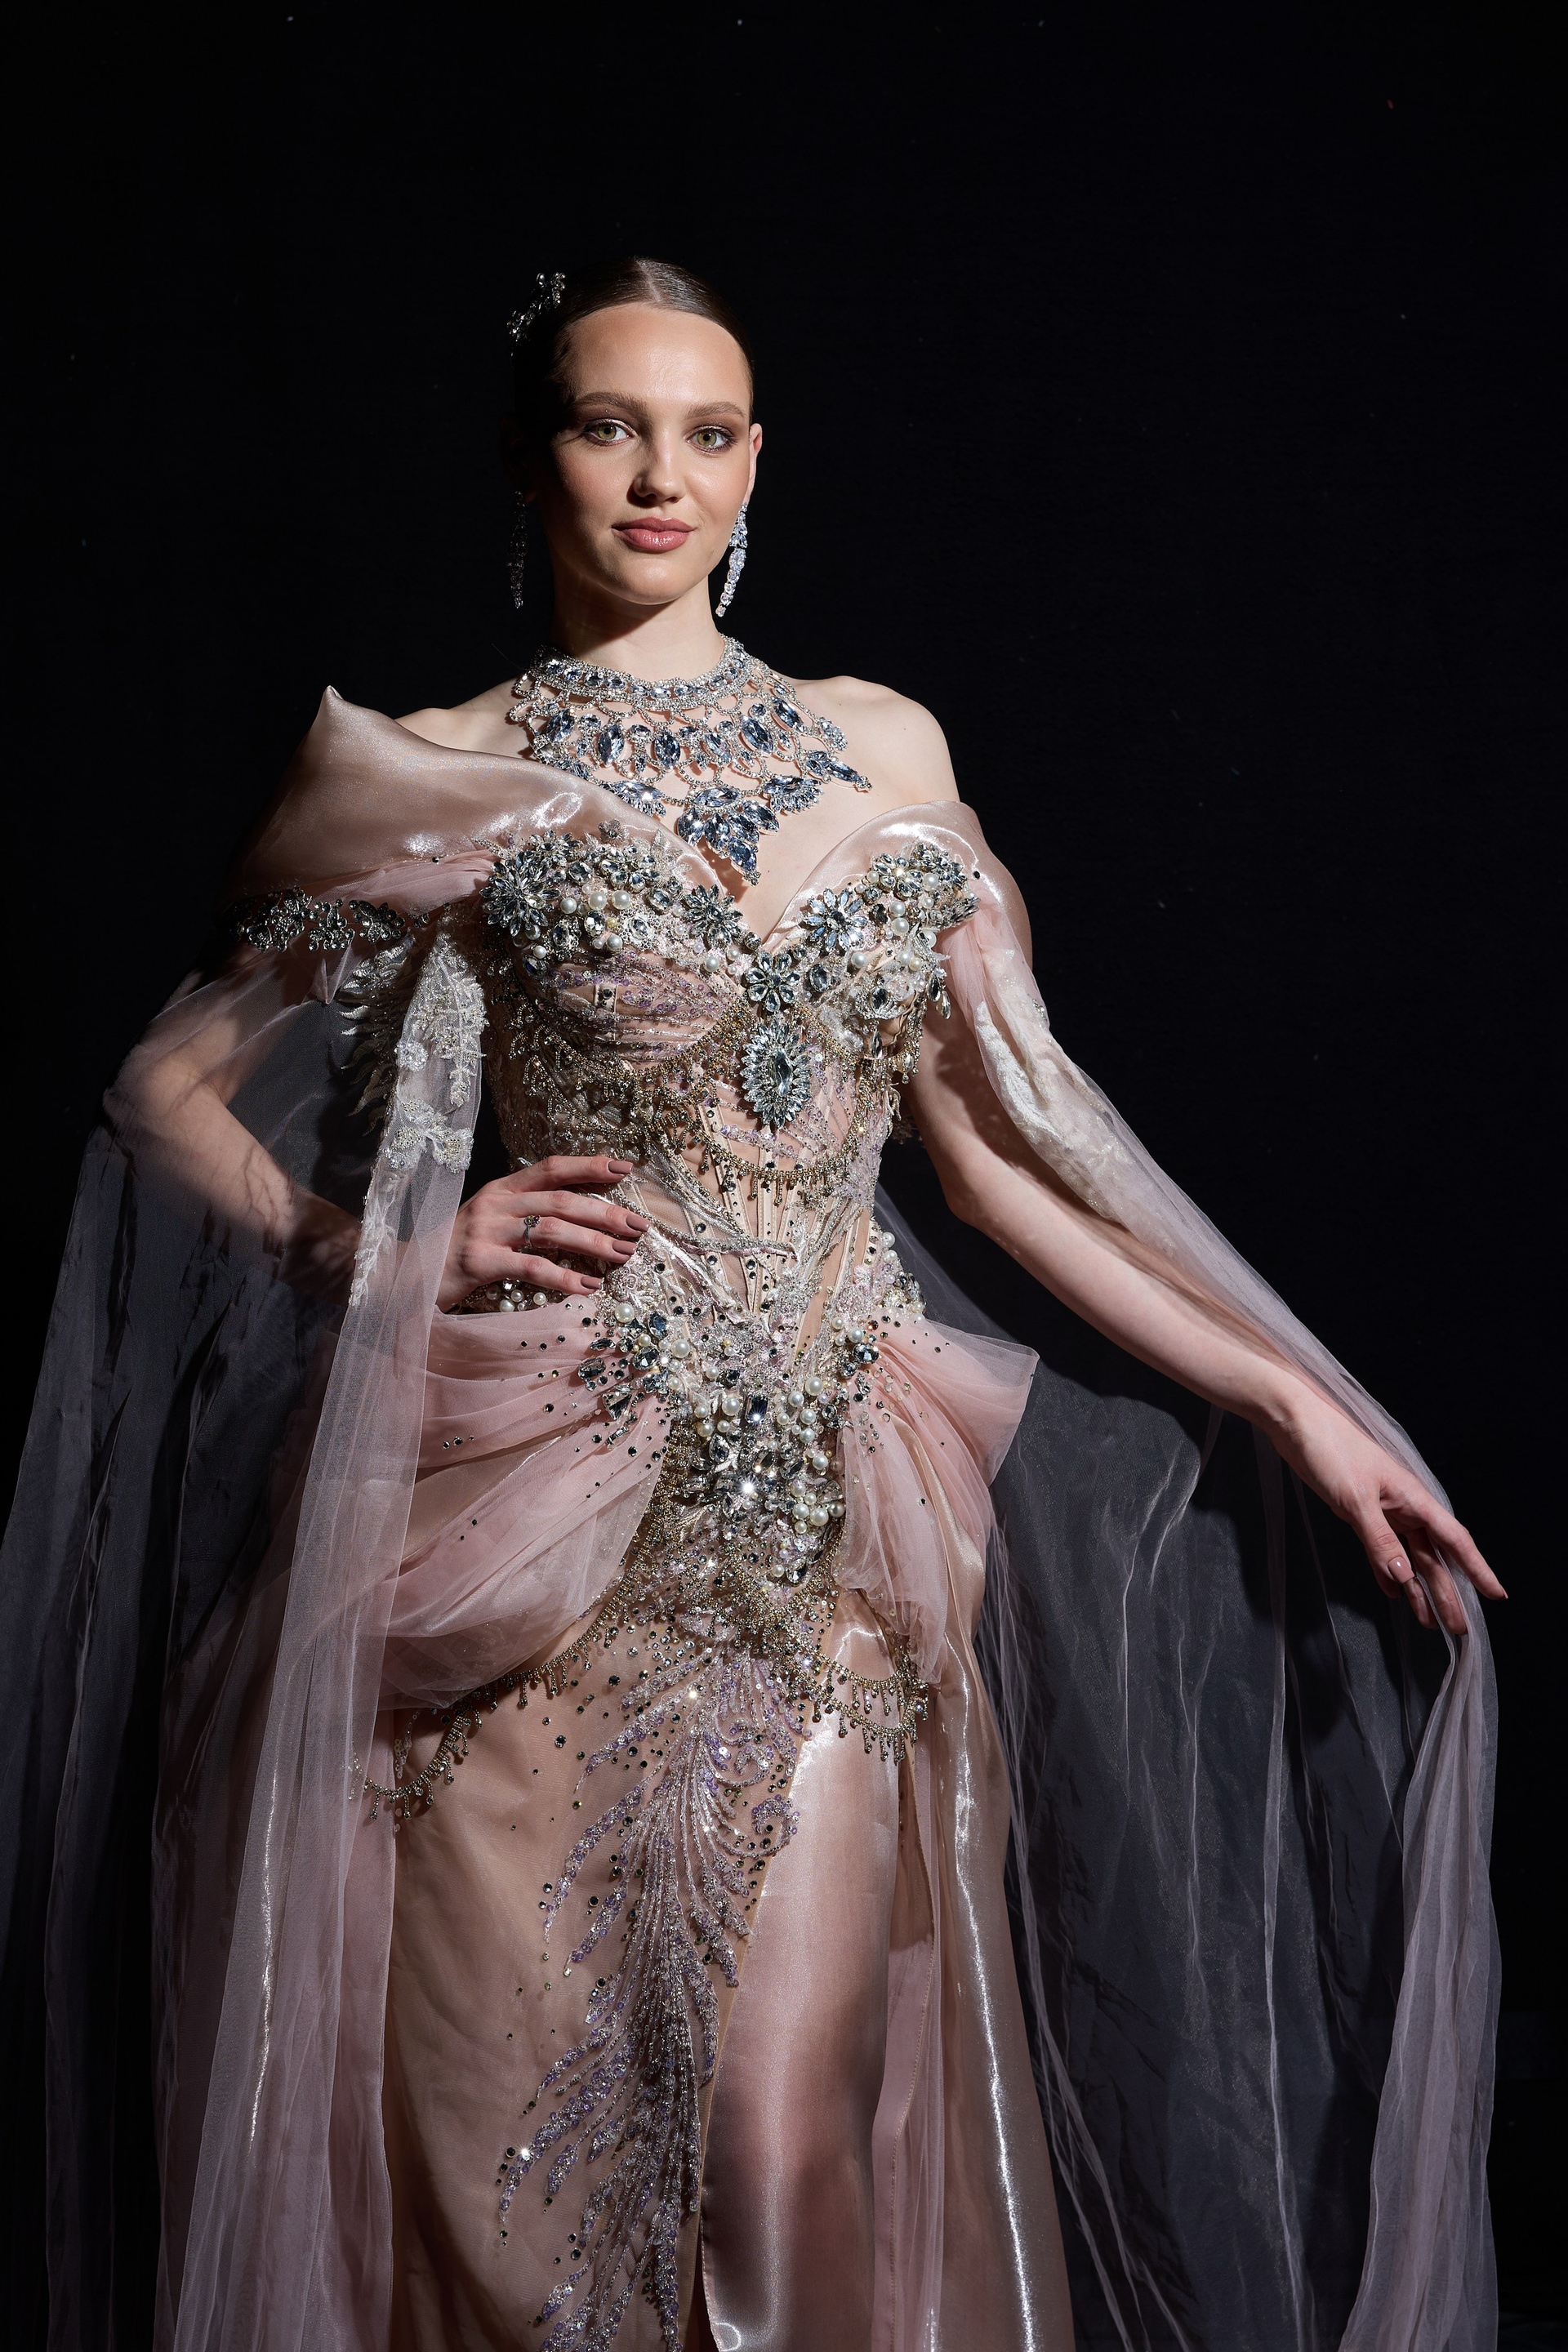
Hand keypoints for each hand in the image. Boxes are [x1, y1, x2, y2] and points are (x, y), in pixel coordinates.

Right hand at [437, 1154, 649, 1310]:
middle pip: (561, 1200)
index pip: (551, 1167)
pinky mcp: (480, 1263)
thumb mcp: (491, 1220)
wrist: (407, 1273)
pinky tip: (588, 1286)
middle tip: (638, 1226)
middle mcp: (495, 1203)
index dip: (589, 1165)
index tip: (625, 1169)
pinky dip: (565, 1277)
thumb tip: (583, 1218)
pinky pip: (531, 1267)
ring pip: (552, 1230)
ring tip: (623, 1256)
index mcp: (502, 1188)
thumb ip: (527, 1213)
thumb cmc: (457, 1249)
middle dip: (605, 1212)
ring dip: (593, 1243)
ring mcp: (486, 1231)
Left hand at [1271, 1389, 1505, 1635]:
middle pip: (1434, 1557)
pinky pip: (1381, 1550)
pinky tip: (1393, 1592)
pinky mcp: (1359, 1513)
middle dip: (1447, 1593)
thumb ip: (1379, 1540)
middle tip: (1457, 1628)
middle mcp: (1404, 1507)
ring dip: (1417, 1589)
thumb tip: (1404, 1577)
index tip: (1497, 1594)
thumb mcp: (1355, 1499)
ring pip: (1409, 1558)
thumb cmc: (1330, 1451)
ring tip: (1428, 1622)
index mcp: (1414, 1499)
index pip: (1455, 1540)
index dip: (1478, 1569)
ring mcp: (1383, 1511)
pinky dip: (1387, 1572)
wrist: (1296, 1425)